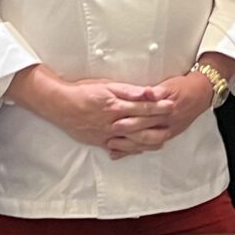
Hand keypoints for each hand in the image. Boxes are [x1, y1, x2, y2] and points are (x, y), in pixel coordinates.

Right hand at [9, 67, 169, 149]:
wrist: (60, 105)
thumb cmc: (82, 91)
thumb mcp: (106, 85)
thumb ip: (128, 90)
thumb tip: (147, 91)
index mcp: (116, 106)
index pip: (144, 108)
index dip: (160, 107)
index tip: (172, 105)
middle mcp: (114, 123)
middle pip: (142, 127)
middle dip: (160, 125)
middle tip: (174, 122)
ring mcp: (108, 135)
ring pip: (134, 142)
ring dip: (150, 141)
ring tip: (163, 138)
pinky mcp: (101, 141)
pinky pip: (121, 148)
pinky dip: (133, 149)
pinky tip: (142, 148)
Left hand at [104, 74, 212, 158]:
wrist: (201, 94)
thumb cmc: (182, 87)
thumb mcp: (170, 85)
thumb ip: (157, 91)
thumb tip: (146, 91)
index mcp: (167, 110)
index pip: (146, 118)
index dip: (131, 121)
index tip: (115, 122)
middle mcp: (168, 123)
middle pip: (145, 133)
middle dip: (127, 137)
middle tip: (109, 138)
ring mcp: (168, 131)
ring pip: (147, 143)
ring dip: (130, 147)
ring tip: (113, 148)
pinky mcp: (168, 135)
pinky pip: (151, 145)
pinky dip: (136, 150)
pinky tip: (123, 153)